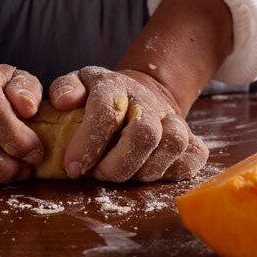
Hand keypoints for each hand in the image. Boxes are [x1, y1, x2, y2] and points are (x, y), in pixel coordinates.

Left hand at [49, 66, 207, 181]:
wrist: (141, 93)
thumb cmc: (99, 96)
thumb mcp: (78, 83)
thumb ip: (64, 87)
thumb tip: (64, 102)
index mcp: (116, 86)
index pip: (106, 113)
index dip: (88, 144)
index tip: (72, 167)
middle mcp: (148, 101)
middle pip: (144, 134)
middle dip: (117, 165)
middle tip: (98, 174)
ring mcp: (174, 119)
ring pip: (171, 147)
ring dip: (142, 171)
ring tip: (119, 174)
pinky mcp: (191, 138)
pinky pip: (192, 160)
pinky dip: (171, 173)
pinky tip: (147, 172)